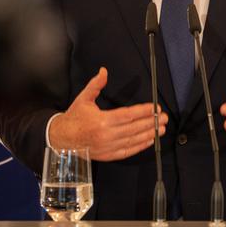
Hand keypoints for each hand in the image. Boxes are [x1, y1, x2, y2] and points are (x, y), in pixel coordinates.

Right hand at [49, 67, 167, 160]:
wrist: (61, 139)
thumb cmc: (74, 118)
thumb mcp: (83, 99)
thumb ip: (95, 85)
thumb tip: (104, 71)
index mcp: (101, 120)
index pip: (128, 115)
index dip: (144, 111)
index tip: (155, 108)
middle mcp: (106, 135)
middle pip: (134, 128)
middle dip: (151, 122)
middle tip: (164, 118)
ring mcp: (108, 147)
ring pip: (133, 140)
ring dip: (149, 134)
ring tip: (161, 129)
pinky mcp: (108, 155)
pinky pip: (127, 151)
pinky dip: (140, 147)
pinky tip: (149, 141)